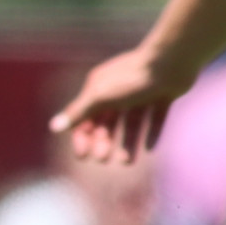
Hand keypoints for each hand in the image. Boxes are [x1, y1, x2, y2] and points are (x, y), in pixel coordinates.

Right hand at [53, 41, 191, 163]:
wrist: (172, 62)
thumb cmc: (133, 79)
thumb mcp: (100, 97)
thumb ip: (78, 112)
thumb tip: (53, 128)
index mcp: (99, 88)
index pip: (85, 116)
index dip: (82, 136)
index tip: (84, 156)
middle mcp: (118, 90)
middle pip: (108, 122)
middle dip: (104, 142)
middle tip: (104, 160)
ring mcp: (142, 93)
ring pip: (132, 123)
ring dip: (128, 143)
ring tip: (128, 162)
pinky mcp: (163, 95)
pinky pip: (155, 118)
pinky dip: (152, 133)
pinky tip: (149, 149)